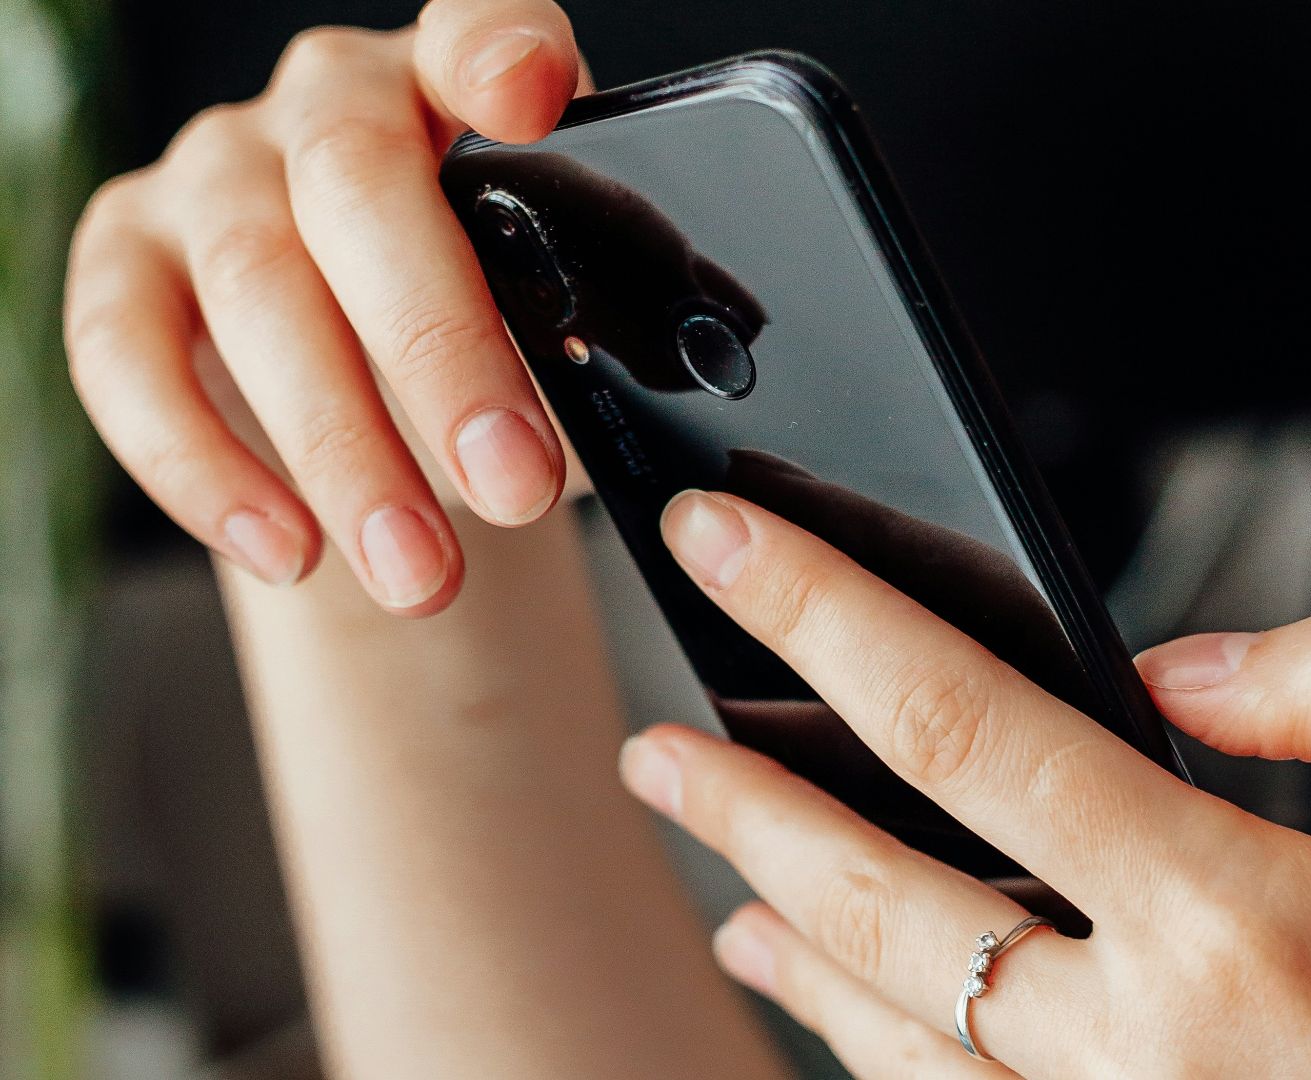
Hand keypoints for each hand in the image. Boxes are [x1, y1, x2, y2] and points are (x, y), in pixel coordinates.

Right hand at [65, 0, 587, 614]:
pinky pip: (126, 353)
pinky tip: (288, 550)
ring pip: (257, 287)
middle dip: (441, 353)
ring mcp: (216, 172)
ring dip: (342, 448)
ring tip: (420, 573)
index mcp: (460, 89)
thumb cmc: (498, 338)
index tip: (528, 98)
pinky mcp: (123, 256)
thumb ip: (594, 331)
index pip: (478, 30)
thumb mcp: (566, 323)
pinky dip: (203, 466)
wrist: (389, 394)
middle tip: (514, 487)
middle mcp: (330, 103)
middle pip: (361, 192)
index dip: (496, 52)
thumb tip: (626, 415)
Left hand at [620, 491, 1310, 1077]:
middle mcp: (1148, 1047)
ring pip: (894, 1021)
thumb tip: (1190, 661)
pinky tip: (818, 998)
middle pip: (884, 893)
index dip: (831, 619)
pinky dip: (857, 1044)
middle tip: (655, 730)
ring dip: (781, 919)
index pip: (974, 730)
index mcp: (1240, 923)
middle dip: (750, 792)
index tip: (733, 550)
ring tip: (708, 846)